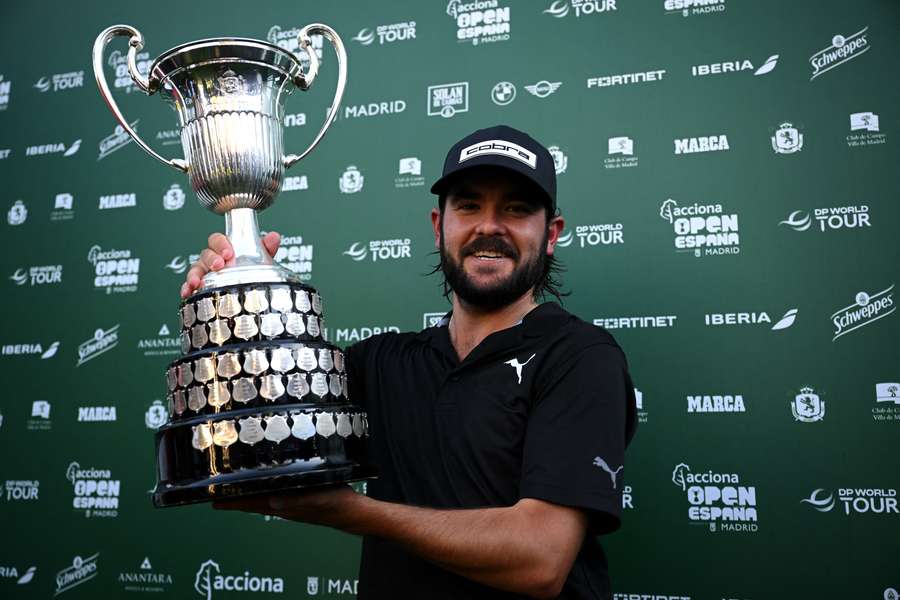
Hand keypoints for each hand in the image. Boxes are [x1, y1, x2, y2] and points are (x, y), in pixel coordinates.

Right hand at [180, 231, 280, 297]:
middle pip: (205, 253)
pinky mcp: (200, 286)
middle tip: (218, 266)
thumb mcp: (260, 260)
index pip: (217, 240)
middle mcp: (213, 258)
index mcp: (225, 248)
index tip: (228, 252)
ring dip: (194, 275)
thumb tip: (274, 236)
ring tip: (196, 282)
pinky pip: (190, 285)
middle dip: (211, 259)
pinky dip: (187, 288)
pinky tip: (187, 293)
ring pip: (195, 269)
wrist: (248, 291)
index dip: (221, 244)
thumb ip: (266, 248)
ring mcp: (205, 272)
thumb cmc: (250, 270)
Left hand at [212, 484, 360, 526]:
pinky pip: (274, 495)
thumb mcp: (317, 498)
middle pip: (252, 503)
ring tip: (232, 492)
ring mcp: (290, 504)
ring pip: (261, 500)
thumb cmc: (336, 505)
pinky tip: (264, 486)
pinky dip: (263, 492)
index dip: (233, 503)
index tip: (214, 501)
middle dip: (234, 501)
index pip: (252, 503)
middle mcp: (284, 506)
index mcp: (285, 506)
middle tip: (215, 498)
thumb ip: (296, 501)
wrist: (352, 512)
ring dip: (246, 496)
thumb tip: (272, 502)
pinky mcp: (299, 499)